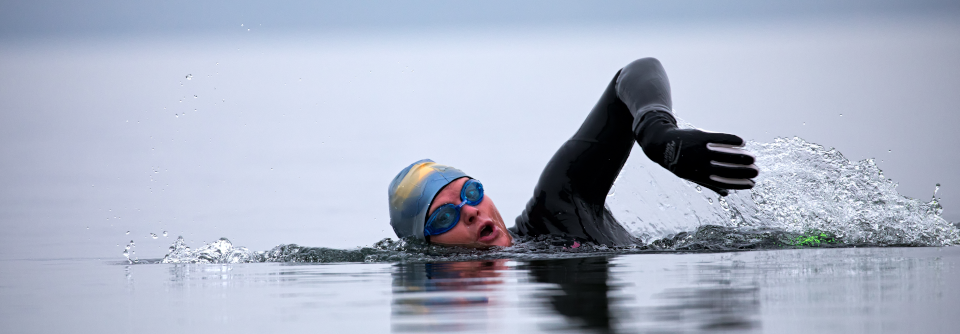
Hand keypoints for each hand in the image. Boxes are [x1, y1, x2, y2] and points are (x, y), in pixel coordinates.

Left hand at [636, 113, 758, 195]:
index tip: (752, 184)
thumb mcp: (691, 176)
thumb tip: (727, 194)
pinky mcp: (700, 136)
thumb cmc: (680, 162)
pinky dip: (732, 140)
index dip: (738, 184)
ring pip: (725, 154)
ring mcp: (700, 149)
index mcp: (698, 176)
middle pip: (726, 169)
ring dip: (742, 156)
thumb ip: (709, 184)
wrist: (661, 143)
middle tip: (757, 171)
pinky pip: (719, 138)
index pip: (722, 182)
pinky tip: (742, 142)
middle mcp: (699, 164)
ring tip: (753, 157)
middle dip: (744, 171)